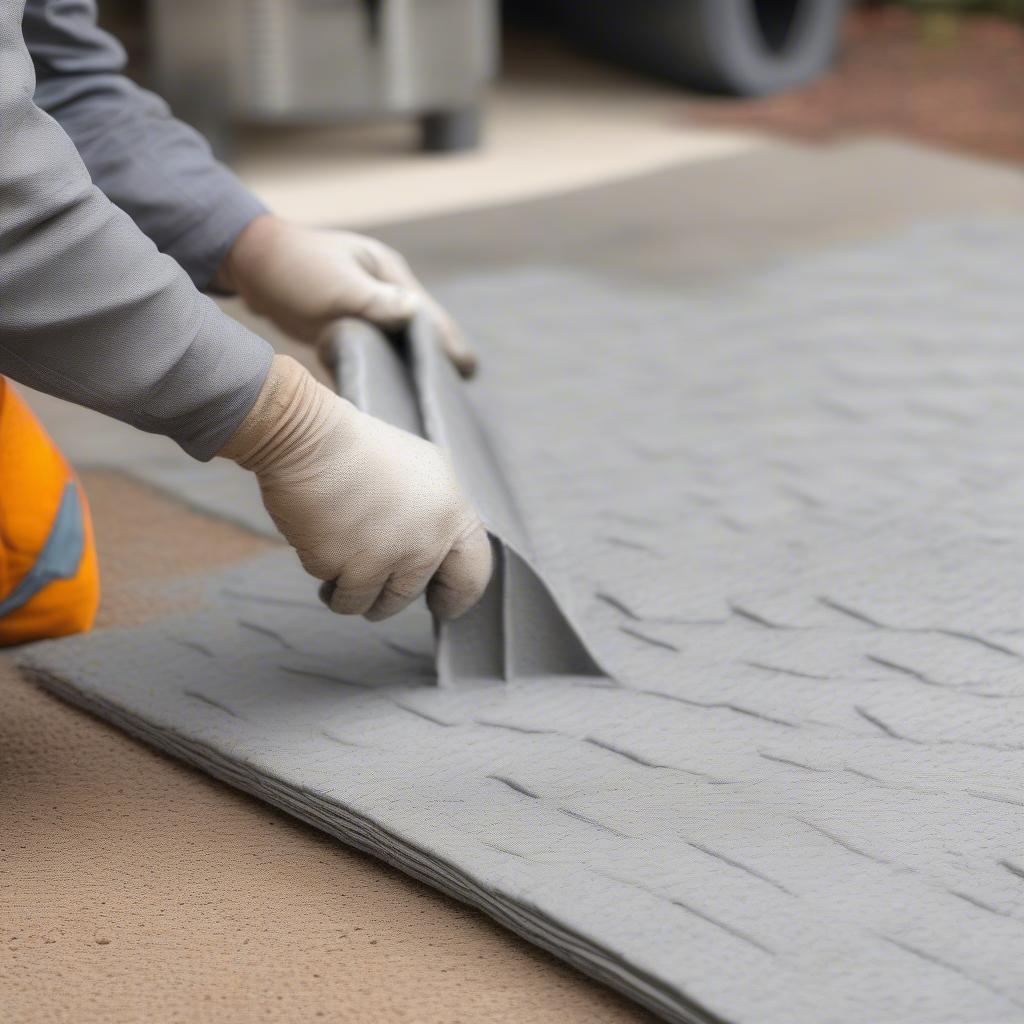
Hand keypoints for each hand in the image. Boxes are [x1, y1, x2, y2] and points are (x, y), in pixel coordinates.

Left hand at [216, 216, 476, 375]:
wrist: (249, 264)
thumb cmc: (294, 267)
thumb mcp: (337, 284)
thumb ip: (376, 300)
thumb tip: (416, 312)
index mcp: (389, 273)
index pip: (428, 313)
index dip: (449, 342)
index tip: (467, 370)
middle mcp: (384, 292)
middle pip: (419, 333)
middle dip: (435, 360)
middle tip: (452, 398)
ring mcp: (366, 311)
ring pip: (397, 345)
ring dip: (409, 369)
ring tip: (428, 403)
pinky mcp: (347, 328)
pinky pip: (373, 353)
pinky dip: (383, 370)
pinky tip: (389, 396)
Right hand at [219, 355, 491, 620]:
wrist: (310, 440)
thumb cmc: (364, 449)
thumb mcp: (426, 472)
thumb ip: (438, 515)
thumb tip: (438, 555)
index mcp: (452, 516)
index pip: (472, 576)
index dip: (457, 596)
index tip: (441, 605)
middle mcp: (425, 543)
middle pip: (406, 597)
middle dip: (385, 597)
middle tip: (369, 578)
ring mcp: (383, 559)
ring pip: (367, 604)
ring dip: (350, 590)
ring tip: (339, 557)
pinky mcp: (342, 567)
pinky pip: (333, 588)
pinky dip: (325, 571)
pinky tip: (321, 539)